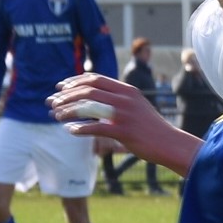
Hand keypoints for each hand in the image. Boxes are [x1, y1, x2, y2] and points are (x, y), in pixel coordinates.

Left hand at [53, 74, 202, 173]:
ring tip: (57, 115)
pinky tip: (71, 131)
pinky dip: (80, 129)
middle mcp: (125, 98)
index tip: (60, 87)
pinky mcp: (124, 131)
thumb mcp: (136, 106)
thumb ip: (117, 100)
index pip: (95, 79)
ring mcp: (125, 114)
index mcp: (126, 90)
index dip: (74, 81)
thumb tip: (93, 101)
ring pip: (88, 107)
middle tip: (52, 102)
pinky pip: (96, 128)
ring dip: (69, 111)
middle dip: (66, 96)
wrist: (170, 144)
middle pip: (88, 91)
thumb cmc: (151, 128)